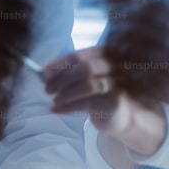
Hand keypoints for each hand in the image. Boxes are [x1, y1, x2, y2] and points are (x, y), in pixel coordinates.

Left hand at [41, 46, 168, 157]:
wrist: (125, 115)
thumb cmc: (102, 92)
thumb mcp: (87, 78)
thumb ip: (70, 73)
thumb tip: (42, 74)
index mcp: (105, 54)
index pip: (78, 55)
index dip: (58, 64)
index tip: (43, 74)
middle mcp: (115, 65)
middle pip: (84, 68)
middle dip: (62, 79)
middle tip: (47, 89)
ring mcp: (118, 83)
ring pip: (87, 85)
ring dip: (65, 94)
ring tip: (54, 100)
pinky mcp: (116, 102)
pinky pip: (88, 103)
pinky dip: (68, 107)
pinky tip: (57, 110)